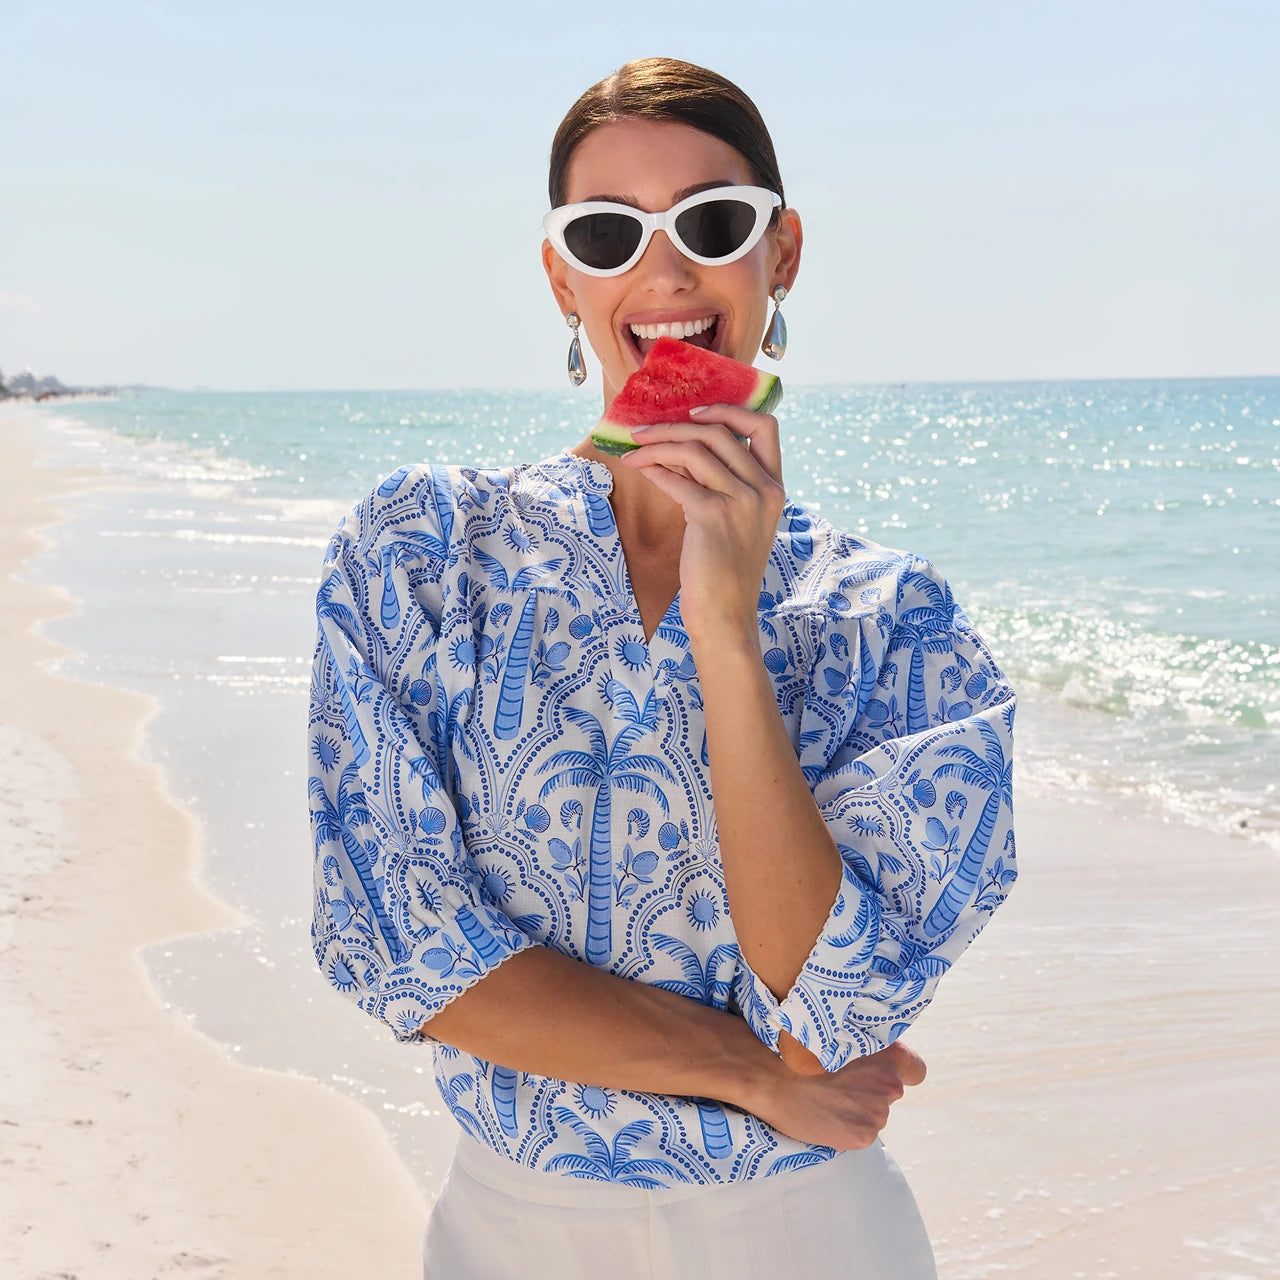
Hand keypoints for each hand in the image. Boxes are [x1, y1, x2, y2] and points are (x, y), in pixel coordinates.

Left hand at [619, 404, 784, 644]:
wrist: (725, 615)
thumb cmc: (724, 572)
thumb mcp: (738, 522)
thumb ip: (726, 485)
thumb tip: (684, 448)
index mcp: (775, 487)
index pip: (765, 426)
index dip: (730, 409)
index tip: (696, 411)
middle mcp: (765, 490)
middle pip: (720, 431)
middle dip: (674, 425)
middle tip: (642, 430)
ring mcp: (742, 502)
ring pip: (695, 449)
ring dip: (656, 444)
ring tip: (632, 450)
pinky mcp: (713, 515)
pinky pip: (677, 478)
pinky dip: (653, 469)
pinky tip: (638, 469)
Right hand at [736, 1039, 927, 1151]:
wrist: (772, 1076)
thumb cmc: (801, 1048)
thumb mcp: (840, 1036)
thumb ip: (866, 1048)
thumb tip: (874, 1058)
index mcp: (890, 1056)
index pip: (916, 1069)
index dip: (901, 1070)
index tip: (883, 1070)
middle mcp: (891, 1085)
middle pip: (890, 1091)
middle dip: (871, 1088)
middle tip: (840, 1080)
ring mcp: (877, 1113)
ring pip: (874, 1112)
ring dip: (857, 1108)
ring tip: (826, 1096)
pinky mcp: (862, 1136)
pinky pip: (860, 1131)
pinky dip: (846, 1126)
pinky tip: (824, 1114)